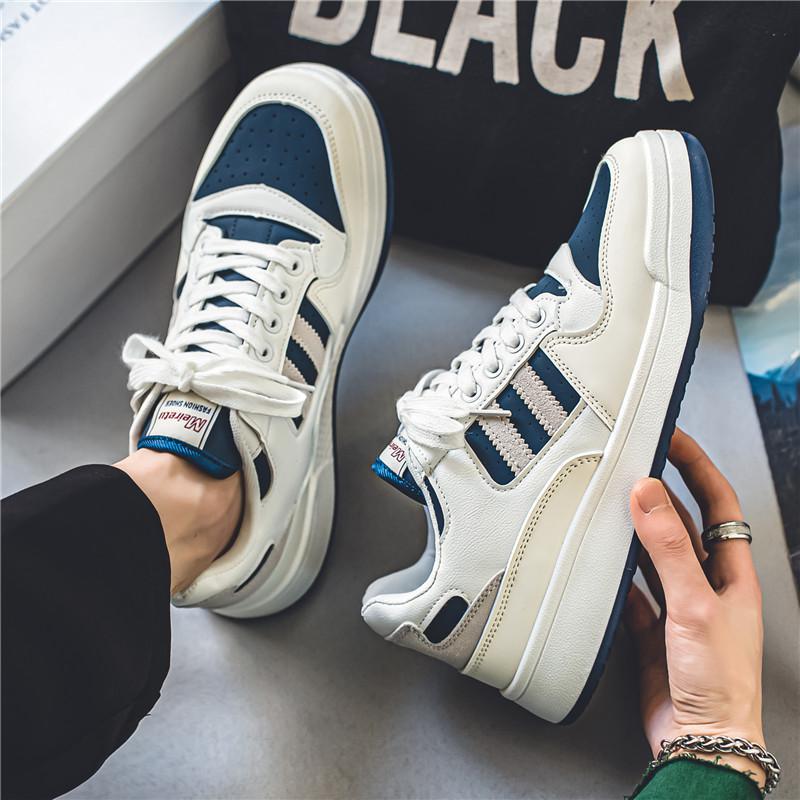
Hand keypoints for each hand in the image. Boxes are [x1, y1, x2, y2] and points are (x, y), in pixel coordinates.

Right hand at [624, 428, 764, 786]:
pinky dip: (616, 578)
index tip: (673, 439)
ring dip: (635, 533)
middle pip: (684, 526)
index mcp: (732, 575)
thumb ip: (668, 548)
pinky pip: (632, 592)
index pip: (719, 505)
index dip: (698, 468)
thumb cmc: (720, 685)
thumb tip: (648, 494)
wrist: (701, 743)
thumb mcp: (695, 605)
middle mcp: (708, 587)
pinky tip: (601, 570)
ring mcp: (681, 608)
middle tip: (634, 465)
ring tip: (612, 507)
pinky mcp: (654, 631)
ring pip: (654, 556)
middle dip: (661, 495)